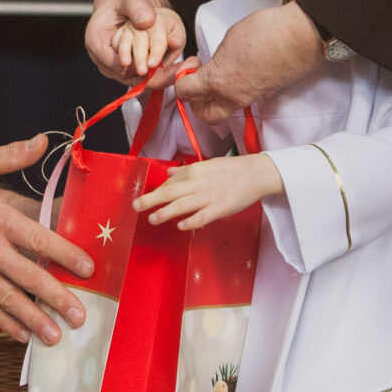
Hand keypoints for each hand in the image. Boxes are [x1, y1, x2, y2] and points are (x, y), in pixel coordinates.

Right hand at [0, 138, 94, 344]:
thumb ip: (12, 155)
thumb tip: (42, 140)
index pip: (39, 239)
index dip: (66, 255)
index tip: (88, 269)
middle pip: (29, 277)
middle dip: (58, 299)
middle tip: (81, 316)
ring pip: (8, 299)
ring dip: (34, 319)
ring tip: (57, 336)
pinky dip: (4, 323)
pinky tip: (22, 335)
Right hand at [86, 0, 185, 88]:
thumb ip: (137, 6)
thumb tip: (147, 22)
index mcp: (96, 38)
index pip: (114, 62)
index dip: (134, 65)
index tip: (155, 63)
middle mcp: (103, 55)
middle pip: (126, 75)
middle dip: (150, 75)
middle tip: (173, 73)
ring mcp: (115, 62)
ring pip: (135, 78)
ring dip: (156, 76)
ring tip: (177, 73)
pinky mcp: (128, 63)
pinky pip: (141, 74)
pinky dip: (157, 72)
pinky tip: (174, 69)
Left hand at [133, 153, 282, 231]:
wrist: (255, 174)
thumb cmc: (230, 170)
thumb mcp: (206, 166)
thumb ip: (186, 171)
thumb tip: (169, 172)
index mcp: (194, 171)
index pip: (170, 182)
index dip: (156, 192)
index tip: (146, 199)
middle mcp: (198, 183)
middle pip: (171, 192)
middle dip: (152, 199)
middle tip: (135, 206)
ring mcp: (209, 197)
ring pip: (183, 205)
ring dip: (166, 212)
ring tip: (152, 219)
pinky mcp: (220, 208)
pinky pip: (202, 216)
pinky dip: (191, 221)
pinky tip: (180, 226)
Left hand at [177, 5, 324, 125]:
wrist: (302, 36)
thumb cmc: (267, 31)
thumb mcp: (230, 39)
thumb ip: (216, 59)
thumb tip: (212, 66)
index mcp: (218, 80)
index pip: (185, 92)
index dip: (181, 79)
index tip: (189, 67)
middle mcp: (233, 96)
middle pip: (204, 115)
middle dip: (196, 101)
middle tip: (199, 80)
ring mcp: (251, 98)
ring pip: (223, 110)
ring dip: (215, 98)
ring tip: (219, 76)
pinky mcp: (264, 95)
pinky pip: (240, 101)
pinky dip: (233, 92)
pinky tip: (237, 74)